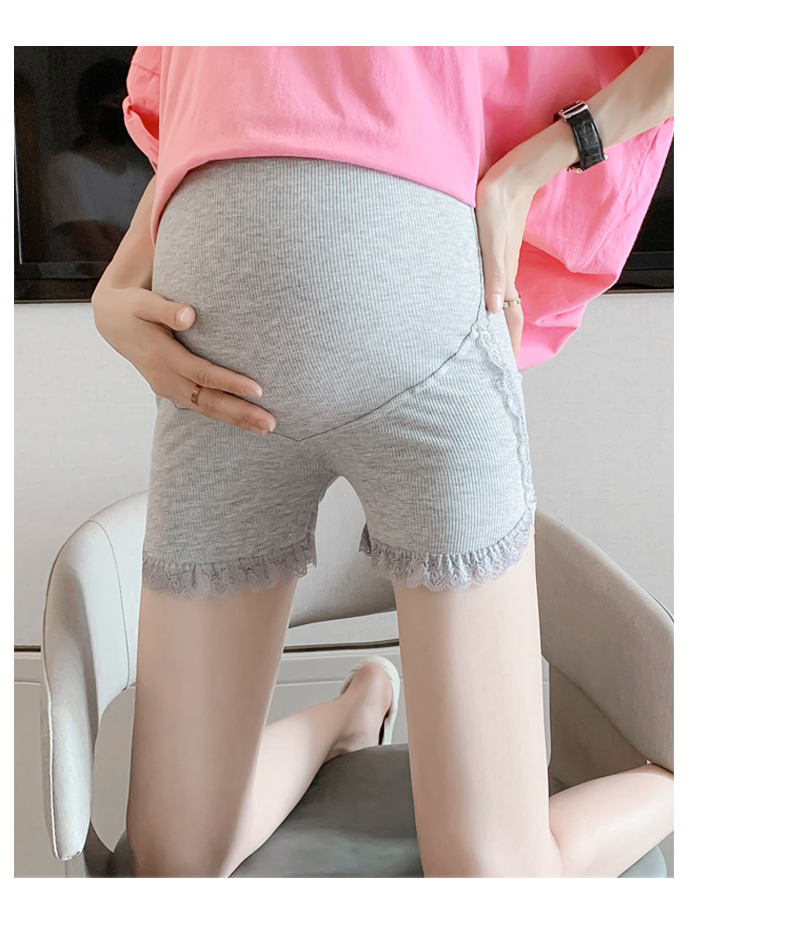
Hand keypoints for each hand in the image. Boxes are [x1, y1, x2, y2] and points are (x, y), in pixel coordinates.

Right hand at [91, 281, 276, 435]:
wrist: (112, 322)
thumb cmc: (133, 308)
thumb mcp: (144, 303)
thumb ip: (166, 309)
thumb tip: (189, 315)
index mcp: (163, 358)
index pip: (203, 374)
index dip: (230, 383)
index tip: (258, 390)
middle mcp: (166, 379)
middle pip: (209, 401)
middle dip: (241, 413)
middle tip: (270, 422)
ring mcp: (168, 389)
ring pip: (206, 410)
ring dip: (237, 420)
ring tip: (266, 428)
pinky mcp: (172, 392)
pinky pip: (201, 408)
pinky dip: (224, 417)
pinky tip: (246, 423)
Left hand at [475, 158, 538, 361]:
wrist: (514, 176)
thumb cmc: (498, 204)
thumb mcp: (491, 240)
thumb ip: (492, 275)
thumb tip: (494, 311)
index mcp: (505, 277)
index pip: (510, 321)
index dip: (509, 346)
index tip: (509, 371)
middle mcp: (505, 275)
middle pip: (509, 317)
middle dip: (507, 343)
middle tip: (502, 367)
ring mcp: (503, 264)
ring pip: (505, 303)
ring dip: (502, 326)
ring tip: (496, 345)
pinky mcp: (499, 252)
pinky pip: (498, 287)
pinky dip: (497, 304)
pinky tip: (490, 305)